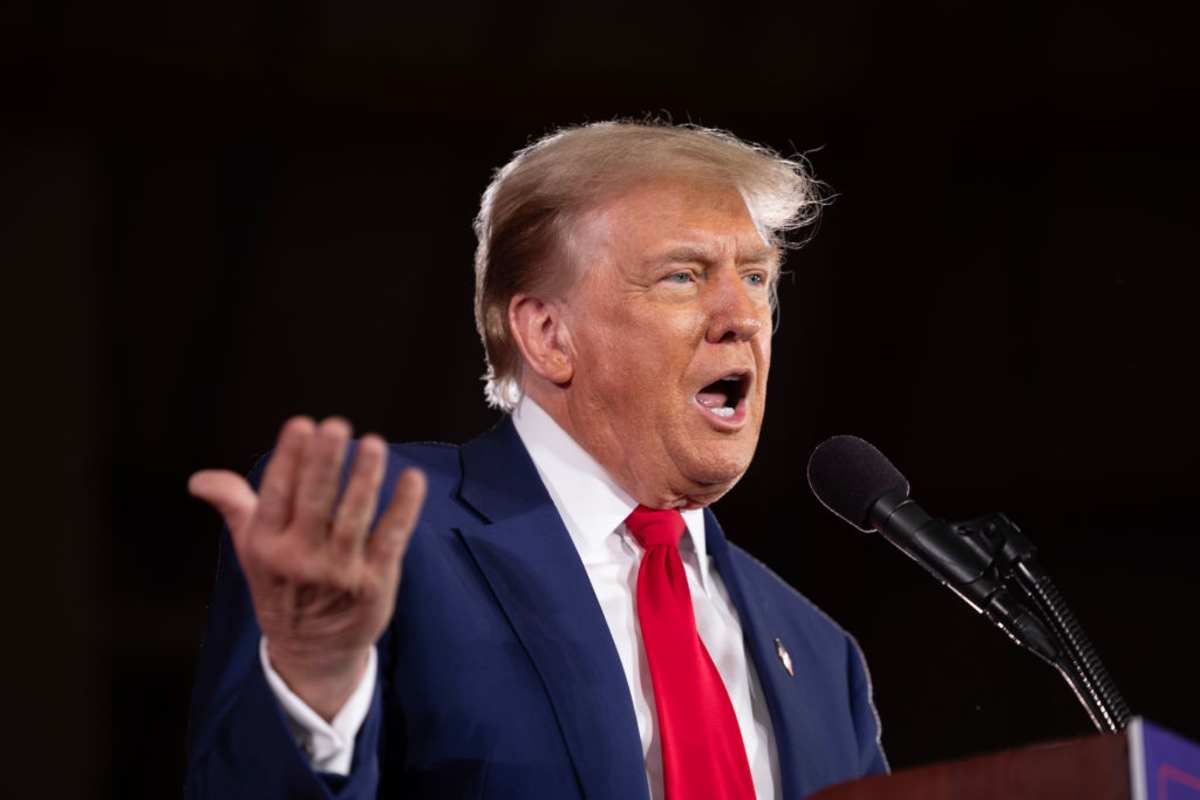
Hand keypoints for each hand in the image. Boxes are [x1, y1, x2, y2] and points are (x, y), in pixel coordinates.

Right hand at [189, 416, 425, 720]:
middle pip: (315, 503)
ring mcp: (340, 572)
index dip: (289, 459)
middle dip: (324, 463)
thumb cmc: (282, 585)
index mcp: (266, 545)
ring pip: (354, 518)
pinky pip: (391, 540)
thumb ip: (234, 505)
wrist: (312, 653)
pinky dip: (404, 509)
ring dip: (365, 479)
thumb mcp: (251, 549)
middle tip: (336, 426)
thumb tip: (199, 479)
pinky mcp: (375, 583)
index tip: (301, 425)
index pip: (276, 495)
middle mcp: (300, 558)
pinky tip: (413, 479)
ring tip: (374, 444)